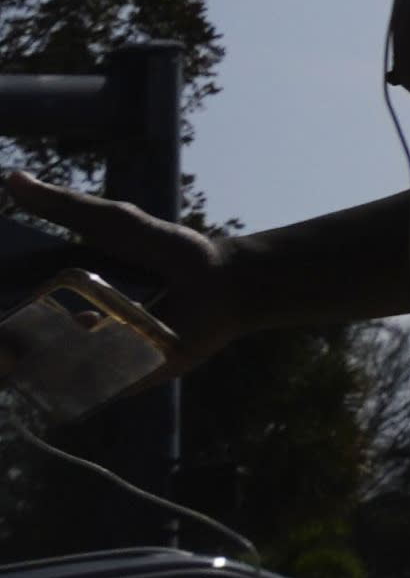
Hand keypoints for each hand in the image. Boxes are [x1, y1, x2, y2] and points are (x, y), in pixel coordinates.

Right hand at [0, 170, 243, 374]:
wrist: (221, 285)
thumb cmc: (165, 250)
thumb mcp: (114, 224)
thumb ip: (65, 207)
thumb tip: (13, 178)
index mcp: (52, 294)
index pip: (3, 310)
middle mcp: (59, 332)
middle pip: (8, 348)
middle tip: (4, 338)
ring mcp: (82, 361)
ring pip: (31, 377)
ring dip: (15, 367)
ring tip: (21, 348)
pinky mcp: (108, 385)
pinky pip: (71, 399)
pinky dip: (55, 391)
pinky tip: (52, 367)